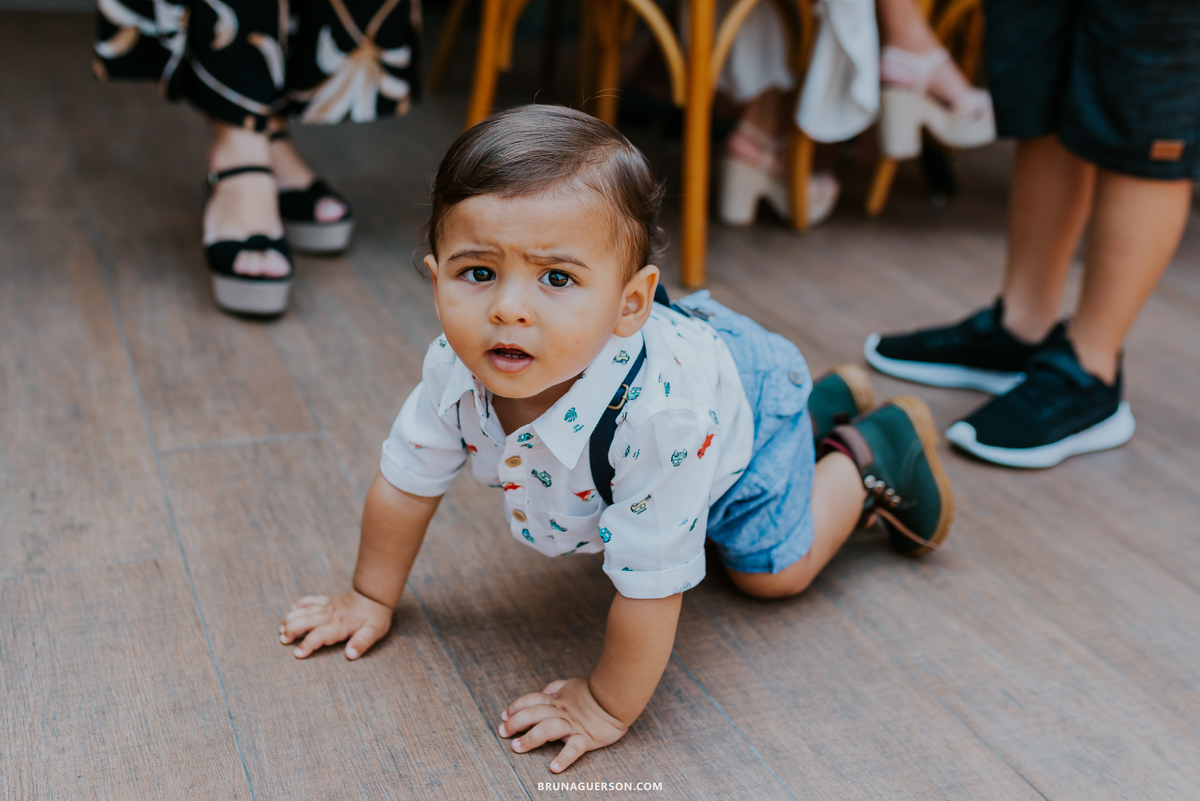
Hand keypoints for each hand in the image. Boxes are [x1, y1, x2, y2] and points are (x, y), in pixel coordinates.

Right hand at [279, 590, 392, 658]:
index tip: (297, 654)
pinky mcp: (329, 601)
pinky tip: (294, 607)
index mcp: (338, 625)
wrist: (376, 592)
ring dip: (292, 619)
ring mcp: (328, 607)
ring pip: (305, 611)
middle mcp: (329, 615)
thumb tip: (350, 655)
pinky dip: (301, 604)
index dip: (307, 645)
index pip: (319, 636)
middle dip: (292, 630)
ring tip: (281, 628)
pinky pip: (312, 601)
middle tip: (283, 640)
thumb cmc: (376, 614)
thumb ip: (361, 643)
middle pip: (305, 621)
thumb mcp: (374, 631)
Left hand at [498, 678, 627, 771]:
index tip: (504, 715)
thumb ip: (556, 687)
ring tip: (517, 748)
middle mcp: (562, 711)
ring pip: (549, 728)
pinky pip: (574, 748)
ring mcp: (573, 724)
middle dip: (516, 722)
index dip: (516, 706)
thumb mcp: (572, 684)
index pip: (532, 700)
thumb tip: (543, 690)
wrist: (618, 697)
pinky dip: (564, 757)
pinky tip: (554, 767)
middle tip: (503, 732)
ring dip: (531, 738)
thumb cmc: (595, 693)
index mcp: (558, 700)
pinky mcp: (587, 737)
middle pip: (535, 713)